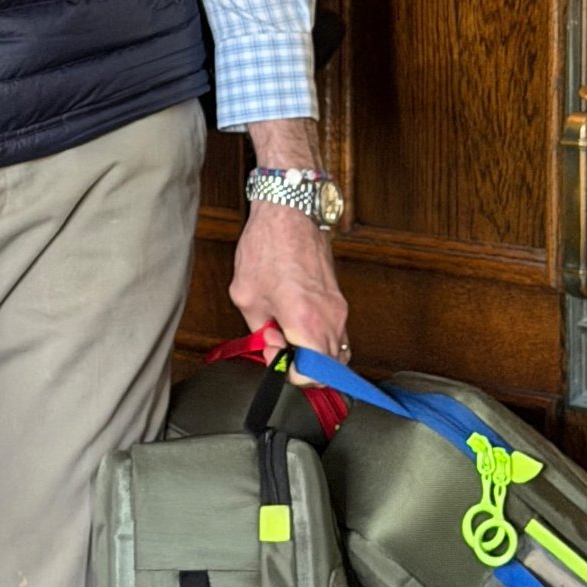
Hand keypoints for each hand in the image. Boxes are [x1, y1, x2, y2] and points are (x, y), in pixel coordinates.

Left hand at [233, 114, 346, 384]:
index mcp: (305, 320)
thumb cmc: (268, 246)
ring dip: (312, 353)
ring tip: (285, 336)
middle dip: (303, 368)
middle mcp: (330, 317)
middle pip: (330, 368)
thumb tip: (271, 349)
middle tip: (279, 351)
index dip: (292, 376)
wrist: (289, 210)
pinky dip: (318, 337)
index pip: (313, 374)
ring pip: (335, 350)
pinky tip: (295, 324)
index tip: (277, 363)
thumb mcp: (246, 296)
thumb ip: (259, 331)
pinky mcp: (339, 299)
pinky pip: (335, 331)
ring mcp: (339, 308)